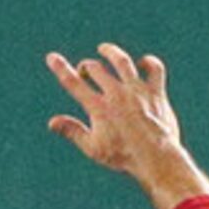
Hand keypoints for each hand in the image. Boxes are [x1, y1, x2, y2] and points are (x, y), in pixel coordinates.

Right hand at [45, 45, 208, 208]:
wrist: (156, 159)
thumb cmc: (123, 156)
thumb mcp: (93, 148)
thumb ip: (72, 131)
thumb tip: (52, 122)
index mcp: (99, 108)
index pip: (73, 83)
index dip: (60, 68)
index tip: (52, 57)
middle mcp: (117, 94)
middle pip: (96, 69)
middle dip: (86, 67)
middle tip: (85, 73)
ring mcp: (138, 91)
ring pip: (122, 62)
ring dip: (111, 53)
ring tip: (104, 49)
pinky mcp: (156, 93)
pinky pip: (154, 69)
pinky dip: (148, 63)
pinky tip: (141, 64)